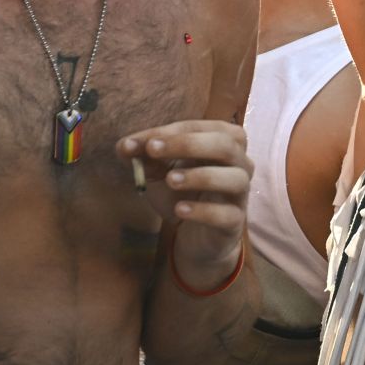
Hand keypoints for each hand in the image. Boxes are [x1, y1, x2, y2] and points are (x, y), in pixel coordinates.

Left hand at [118, 120, 252, 288]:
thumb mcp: (159, 172)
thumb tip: (125, 146)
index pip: (201, 128)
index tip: (142, 142)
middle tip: (154, 150)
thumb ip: (144, 157)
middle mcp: (239, 164)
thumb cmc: (182, 194)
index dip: (171, 132)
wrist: (194, 236)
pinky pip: (227, 214)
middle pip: (227, 144)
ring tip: (170, 180)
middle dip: (189, 144)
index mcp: (223, 142)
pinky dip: (203, 210)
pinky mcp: (235, 221)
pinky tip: (180, 209)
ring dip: (201, 176)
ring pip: (235, 178)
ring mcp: (240, 194)